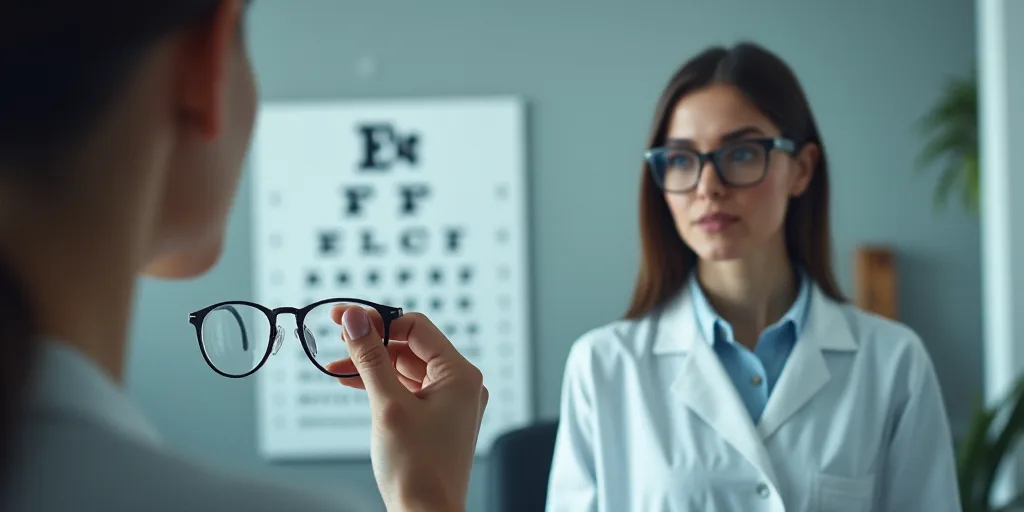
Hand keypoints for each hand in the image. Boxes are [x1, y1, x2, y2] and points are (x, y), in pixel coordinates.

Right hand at [326, 307, 486, 511]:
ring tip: (336, 365)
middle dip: (372, 342)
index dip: (379, 321)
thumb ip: (370, 358)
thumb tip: (356, 318)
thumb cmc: (417, 470)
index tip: (345, 319)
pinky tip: (352, 381)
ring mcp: (451, 403)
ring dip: (371, 364)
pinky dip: (381, 384)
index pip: (417, 328)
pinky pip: (408, 389)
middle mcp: (461, 385)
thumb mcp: (387, 405)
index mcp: (460, 375)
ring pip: (406, 368)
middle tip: (336, 336)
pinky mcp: (438, 419)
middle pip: (411, 346)